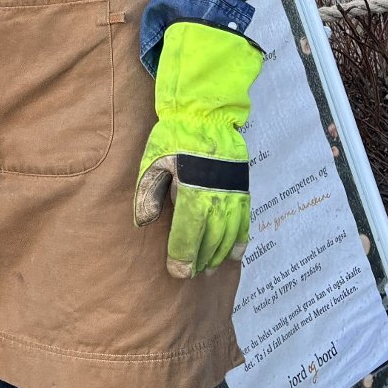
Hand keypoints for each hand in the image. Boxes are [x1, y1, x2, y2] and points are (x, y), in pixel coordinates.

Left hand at [132, 20, 263, 277]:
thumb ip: (148, 194)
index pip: (188, 232)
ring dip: (220, 254)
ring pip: (229, 232)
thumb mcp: (152, 161)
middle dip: (201, 260)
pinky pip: (244, 220)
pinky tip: (234, 254)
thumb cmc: (173, 136)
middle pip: (211, 238)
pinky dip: (240, 240)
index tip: (177, 272)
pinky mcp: (242, 186)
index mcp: (192, 188)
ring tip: (210, 270)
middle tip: (192, 275)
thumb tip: (143, 223)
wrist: (204, 112)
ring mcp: (233, 191)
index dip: (183, 255)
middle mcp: (216, 194)